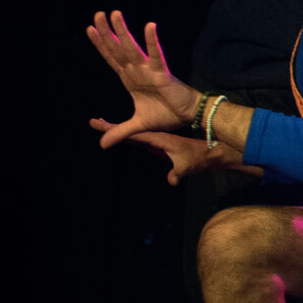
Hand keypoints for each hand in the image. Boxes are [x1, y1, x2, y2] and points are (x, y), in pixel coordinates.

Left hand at [85, 11, 197, 147]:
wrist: (187, 116)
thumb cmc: (166, 115)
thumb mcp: (137, 126)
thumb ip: (119, 132)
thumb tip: (102, 145)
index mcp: (129, 79)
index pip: (110, 58)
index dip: (100, 45)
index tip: (89, 29)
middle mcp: (136, 71)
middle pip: (117, 48)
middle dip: (106, 32)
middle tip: (97, 14)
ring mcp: (148, 70)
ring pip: (131, 48)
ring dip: (122, 31)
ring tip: (114, 14)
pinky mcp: (162, 73)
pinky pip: (155, 55)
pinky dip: (152, 41)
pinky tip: (149, 26)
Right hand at [102, 129, 238, 184]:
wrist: (210, 151)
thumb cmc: (199, 158)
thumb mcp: (187, 166)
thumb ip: (178, 173)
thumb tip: (171, 181)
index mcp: (158, 138)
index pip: (134, 134)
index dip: (117, 130)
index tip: (101, 125)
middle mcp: (155, 137)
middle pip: (129, 131)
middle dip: (111, 127)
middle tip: (93, 121)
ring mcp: (156, 140)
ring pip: (132, 134)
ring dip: (117, 130)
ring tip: (100, 125)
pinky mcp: (158, 145)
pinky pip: (139, 139)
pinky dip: (127, 136)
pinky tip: (119, 136)